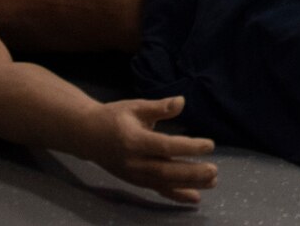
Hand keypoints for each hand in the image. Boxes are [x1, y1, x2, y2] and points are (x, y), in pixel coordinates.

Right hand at [82, 96, 218, 204]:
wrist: (86, 135)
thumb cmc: (114, 117)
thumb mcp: (135, 107)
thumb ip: (159, 108)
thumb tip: (182, 101)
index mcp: (134, 141)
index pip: (165, 146)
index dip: (188, 147)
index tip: (210, 145)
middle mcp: (133, 162)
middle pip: (165, 170)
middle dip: (191, 173)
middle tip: (214, 171)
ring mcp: (133, 174)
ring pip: (163, 183)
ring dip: (188, 185)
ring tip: (212, 182)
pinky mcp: (134, 180)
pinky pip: (157, 189)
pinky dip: (176, 195)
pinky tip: (195, 198)